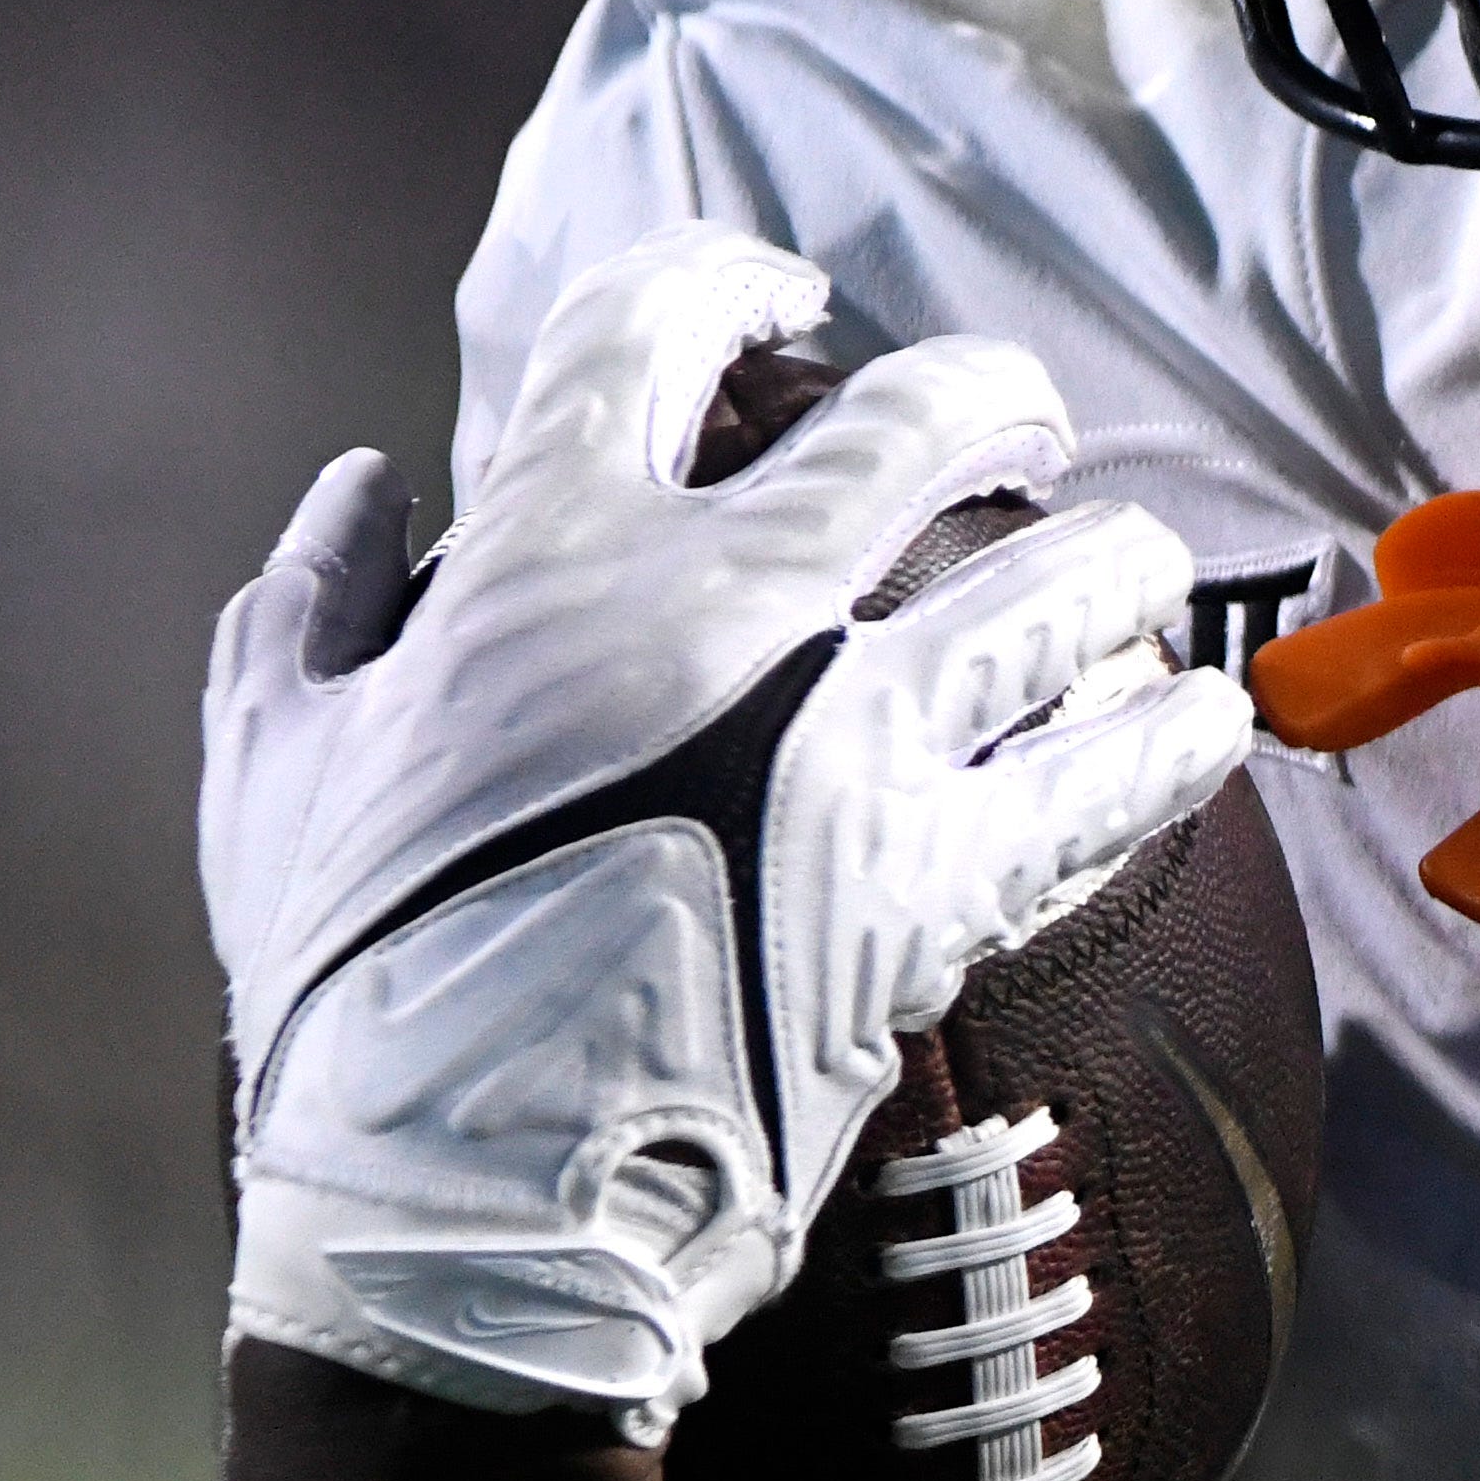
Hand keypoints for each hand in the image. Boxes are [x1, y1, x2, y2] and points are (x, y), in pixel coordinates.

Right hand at [200, 224, 1265, 1433]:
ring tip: (1128, 568)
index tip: (785, 292)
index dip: (731, 278)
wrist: (459, 1203)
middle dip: (992, 399)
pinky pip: (1113, 780)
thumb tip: (362, 488)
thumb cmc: (352, 983)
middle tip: (1016, 426)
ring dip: (1115, 557)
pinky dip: (1175, 740)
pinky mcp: (940, 883)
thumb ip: (316, 603)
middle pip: (918, 416)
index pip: (653, 324)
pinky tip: (1206, 724)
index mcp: (548, 553)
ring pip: (1063, 581)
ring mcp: (850, 742)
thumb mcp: (273, 764)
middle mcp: (725, 612)